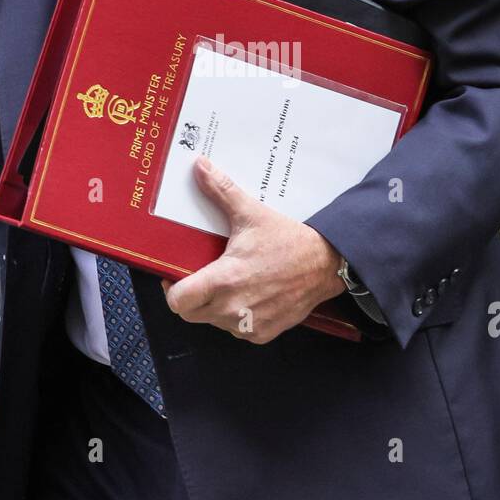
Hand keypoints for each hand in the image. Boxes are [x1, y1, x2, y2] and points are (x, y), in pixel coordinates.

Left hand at [160, 155, 346, 342]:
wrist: (326, 264)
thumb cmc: (288, 241)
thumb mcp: (251, 213)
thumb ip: (221, 191)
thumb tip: (199, 166)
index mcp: (224, 281)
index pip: (177, 301)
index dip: (172, 288)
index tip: (177, 276)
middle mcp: (233, 309)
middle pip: (191, 314)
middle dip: (192, 298)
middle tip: (201, 277)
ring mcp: (248, 325)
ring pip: (213, 322)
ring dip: (214, 307)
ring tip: (228, 284)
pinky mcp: (263, 334)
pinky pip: (237, 330)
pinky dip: (237, 317)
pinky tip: (248, 296)